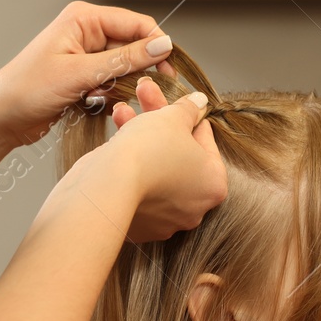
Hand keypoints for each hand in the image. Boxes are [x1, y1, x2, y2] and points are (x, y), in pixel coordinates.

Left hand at [0, 1, 176, 149]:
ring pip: (125, 69)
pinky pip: (112, 84)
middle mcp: (86, 32)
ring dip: (119, 87)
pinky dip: (109, 97)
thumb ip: (124, 59)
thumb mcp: (80, 74)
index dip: (156, 45)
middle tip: (135, 93)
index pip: (136, 23)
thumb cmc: (28, 89)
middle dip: (135, 72)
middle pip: (134, 47)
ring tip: (98, 98)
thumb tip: (164, 46)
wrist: (0, 118)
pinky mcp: (84, 77)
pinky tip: (91, 105)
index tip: (169, 72)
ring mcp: (86, 56)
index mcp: (83, 19)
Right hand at [105, 79, 226, 242]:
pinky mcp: (136, 223)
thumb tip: (198, 103)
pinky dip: (128, 163)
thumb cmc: (149, 151)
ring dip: (140, 136)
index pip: (207, 146)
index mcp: (213, 186)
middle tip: (147, 97)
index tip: (181, 107)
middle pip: (179, 156)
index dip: (191, 121)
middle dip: (160, 123)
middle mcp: (193, 208)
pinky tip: (116, 137)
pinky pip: (136, 185)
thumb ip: (188, 110)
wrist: (107, 185)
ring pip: (155, 168)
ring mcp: (163, 219)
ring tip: (123, 111)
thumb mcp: (173, 118)